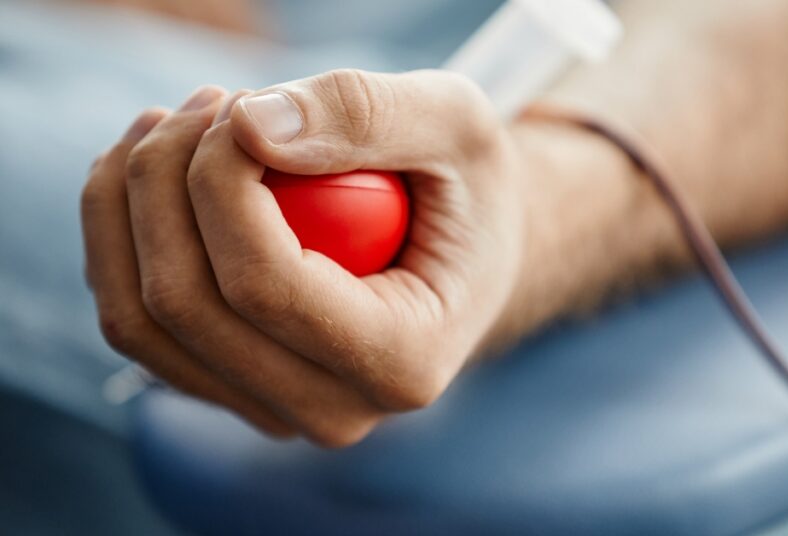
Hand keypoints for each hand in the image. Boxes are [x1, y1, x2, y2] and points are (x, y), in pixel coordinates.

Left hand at [82, 71, 524, 446]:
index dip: (220, 178)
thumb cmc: (465, 187)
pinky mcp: (226, 390)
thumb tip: (249, 125)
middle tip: (207, 101)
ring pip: (138, 322)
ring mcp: (273, 410)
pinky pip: (133, 324)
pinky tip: (165, 173)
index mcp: (403, 362)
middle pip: (183, 307)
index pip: (263, 285)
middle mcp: (334, 411)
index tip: (239, 102)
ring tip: (176, 126)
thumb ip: (367, 115)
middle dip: (161, 179)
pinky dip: (121, 235)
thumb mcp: (455, 123)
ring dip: (125, 204)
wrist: (462, 256)